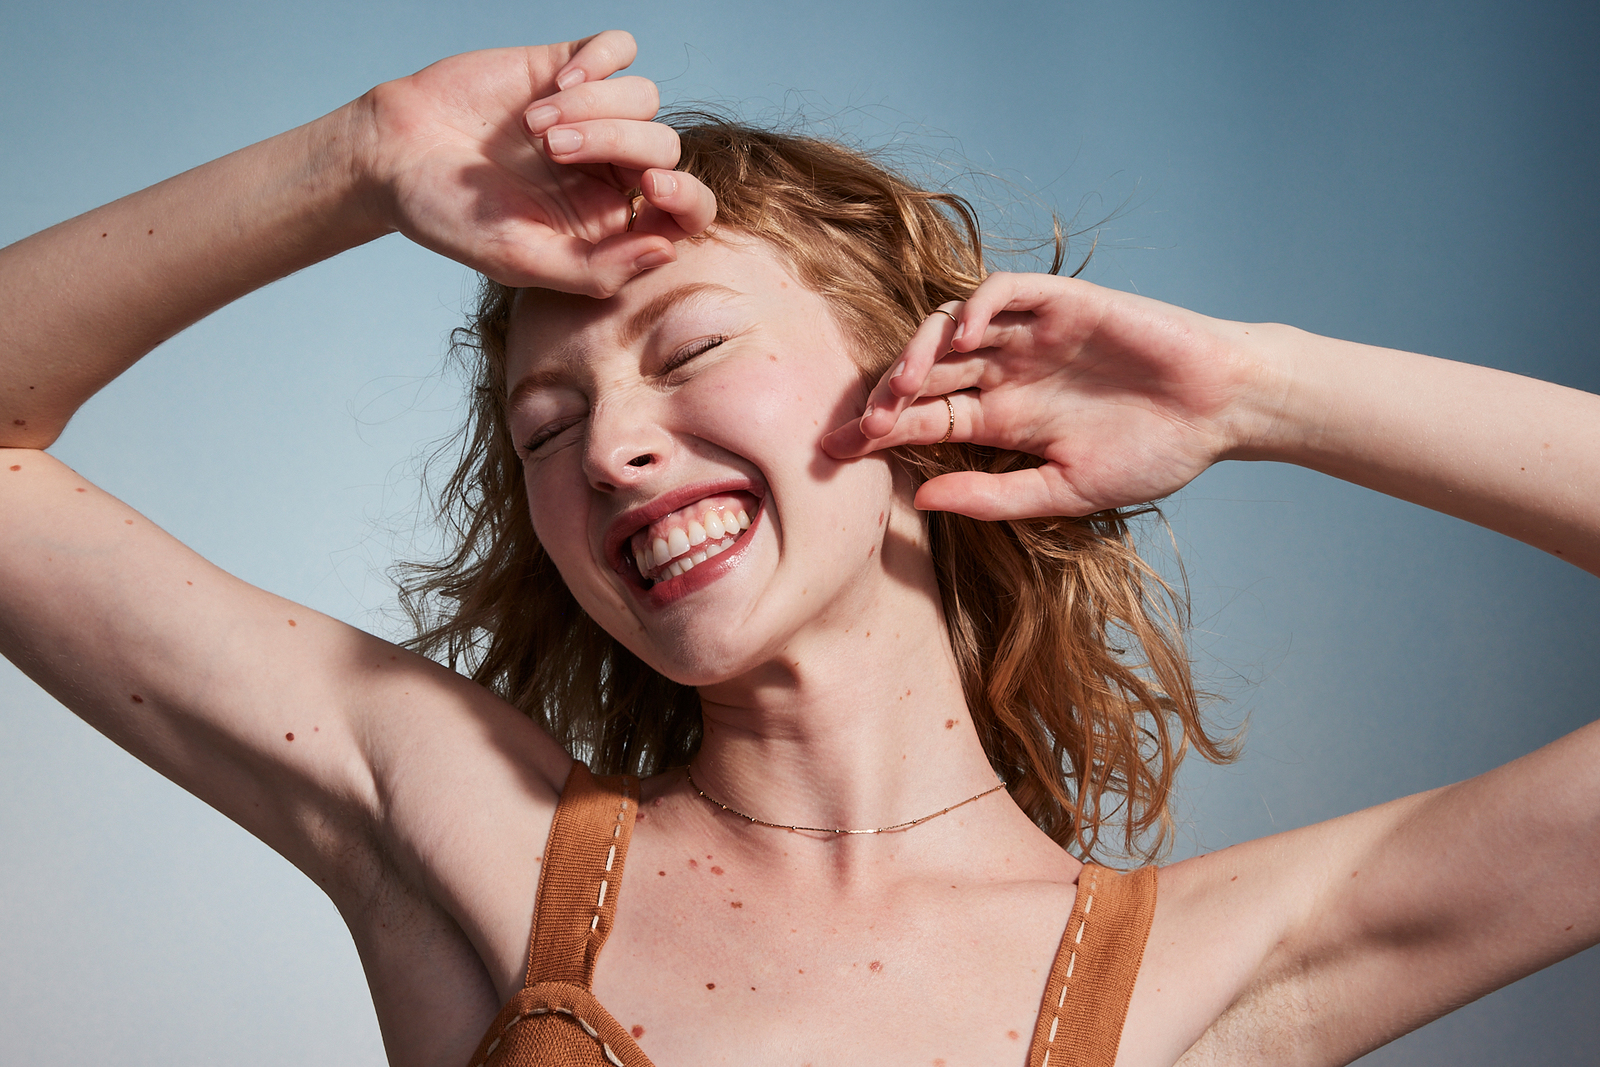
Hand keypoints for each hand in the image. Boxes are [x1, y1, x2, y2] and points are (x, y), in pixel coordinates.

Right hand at [359, 31, 715, 295]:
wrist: (390, 156)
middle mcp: (610, 170)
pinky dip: (597, 62)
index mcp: (610, 223)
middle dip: (616, 143)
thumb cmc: (450, 218)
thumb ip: (595, 270)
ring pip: (645, 97)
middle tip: (550, 148)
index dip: (686, 199)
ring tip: (532, 126)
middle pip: (665, 147)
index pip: (685, 211)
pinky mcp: (567, 67)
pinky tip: (553, 83)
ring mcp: (593, 116)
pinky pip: (619, 50)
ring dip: (593, 106)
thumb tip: (667, 251)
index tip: (652, 189)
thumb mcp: (519, 260)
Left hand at [822, 273, 1272, 519]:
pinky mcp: (1062, 302)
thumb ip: (992, 495)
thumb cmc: (1150, 455)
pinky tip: (960, 337)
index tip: (830, 458)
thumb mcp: (1063, 491)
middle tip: (856, 425)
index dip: (876, 433)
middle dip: (883, 397)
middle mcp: (1003, 373)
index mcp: (999, 419)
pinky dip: (976, 306)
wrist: (1220, 412)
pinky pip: (1004, 291)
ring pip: (950, 328)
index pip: (920, 420)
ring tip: (900, 385)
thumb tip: (920, 498)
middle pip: (923, 375)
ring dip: (918, 352)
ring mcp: (1028, 336)